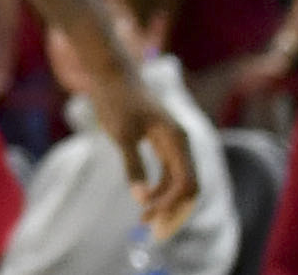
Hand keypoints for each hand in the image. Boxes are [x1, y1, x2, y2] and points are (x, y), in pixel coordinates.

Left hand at [84, 59, 201, 238]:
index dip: (170, 204)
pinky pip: (169, 170)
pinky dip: (161, 187)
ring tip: (145, 217)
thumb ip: (133, 166)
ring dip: (166, 199)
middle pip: (187, 185)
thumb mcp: (121, 135)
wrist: (110, 71)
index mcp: (177, 140)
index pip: (185, 183)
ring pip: (178, 179)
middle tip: (149, 226)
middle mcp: (181, 142)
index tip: (147, 216)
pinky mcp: (162, 141)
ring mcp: (174, 141)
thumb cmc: (116, 99)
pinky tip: (147, 197)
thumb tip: (142, 199)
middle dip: (172, 207)